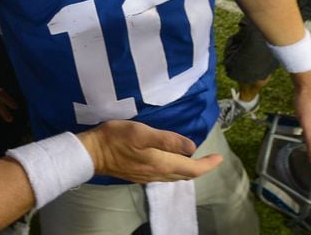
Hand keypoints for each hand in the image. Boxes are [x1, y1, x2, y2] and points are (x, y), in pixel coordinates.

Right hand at [77, 119, 222, 183]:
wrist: (91, 153)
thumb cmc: (116, 138)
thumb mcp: (142, 133)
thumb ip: (168, 140)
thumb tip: (192, 146)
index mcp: (161, 163)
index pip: (192, 168)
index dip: (207, 164)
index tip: (219, 157)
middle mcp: (157, 174)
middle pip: (185, 175)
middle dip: (200, 168)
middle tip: (211, 159)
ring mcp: (147, 176)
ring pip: (175, 176)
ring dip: (188, 170)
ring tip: (195, 160)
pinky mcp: (138, 174)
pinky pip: (164, 175)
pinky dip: (174, 170)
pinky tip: (171, 162)